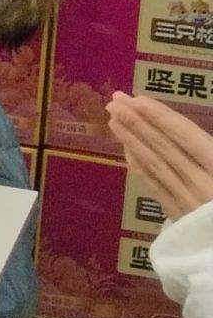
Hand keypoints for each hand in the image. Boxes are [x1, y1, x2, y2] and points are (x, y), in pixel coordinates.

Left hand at [112, 91, 212, 221]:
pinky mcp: (182, 219)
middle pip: (164, 149)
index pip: (187, 137)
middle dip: (138, 123)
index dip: (162, 117)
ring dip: (133, 141)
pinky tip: (128, 153)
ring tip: (114, 120)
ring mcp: (189, 203)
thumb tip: (192, 137)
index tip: (137, 99)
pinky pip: (157, 188)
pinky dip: (141, 168)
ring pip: (156, 167)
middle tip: (114, 101)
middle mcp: (203, 184)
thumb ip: (208, 150)